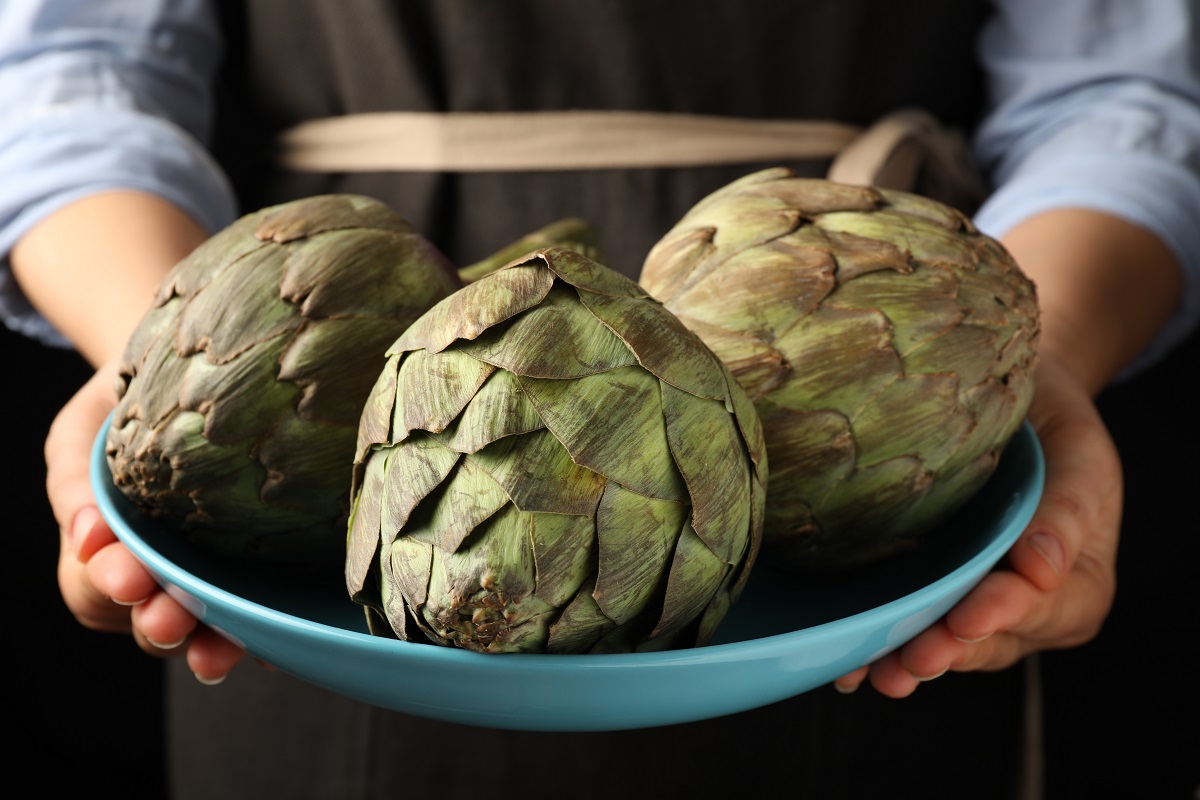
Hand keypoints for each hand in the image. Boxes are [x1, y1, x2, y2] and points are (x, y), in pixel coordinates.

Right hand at [48, 359, 245, 682]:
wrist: (201, 371)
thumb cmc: (131, 401)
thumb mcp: (85, 430)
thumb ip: (73, 479)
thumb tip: (86, 534)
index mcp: (110, 551)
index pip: (94, 589)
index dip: (105, 587)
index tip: (125, 575)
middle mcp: (161, 576)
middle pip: (150, 624)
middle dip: (158, 625)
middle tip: (169, 619)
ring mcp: (215, 580)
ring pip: (206, 631)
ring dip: (210, 645)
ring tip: (220, 648)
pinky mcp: (268, 575)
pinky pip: (264, 618)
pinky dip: (267, 637)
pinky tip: (278, 643)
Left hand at [833, 351, 1120, 696]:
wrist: (1012, 400)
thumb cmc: (1052, 422)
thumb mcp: (1077, 453)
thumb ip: (1067, 509)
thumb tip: (1042, 569)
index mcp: (1078, 586)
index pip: (1041, 611)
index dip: (1001, 617)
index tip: (966, 620)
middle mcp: (1029, 610)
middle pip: (988, 641)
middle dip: (948, 652)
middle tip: (912, 660)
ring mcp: (978, 606)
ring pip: (947, 644)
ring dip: (910, 661)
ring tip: (876, 672)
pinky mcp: (935, 592)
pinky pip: (912, 625)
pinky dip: (883, 644)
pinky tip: (850, 659)